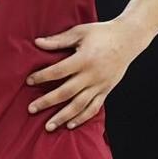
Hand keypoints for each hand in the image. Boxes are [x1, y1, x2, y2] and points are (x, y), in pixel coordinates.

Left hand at [26, 19, 144, 131]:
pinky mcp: (106, 91)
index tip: (29, 81)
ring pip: (79, 105)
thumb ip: (59, 40)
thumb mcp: (80, 31)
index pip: (59, 71)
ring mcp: (100, 85)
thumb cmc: (102, 33)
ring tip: (48, 126)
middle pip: (66, 92)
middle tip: (31, 109)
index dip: (42, 76)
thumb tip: (37, 43)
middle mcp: (92, 75)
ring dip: (63, 116)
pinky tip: (70, 125)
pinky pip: (94, 108)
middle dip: (47, 102)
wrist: (128, 39)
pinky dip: (82, 118)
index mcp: (84, 59)